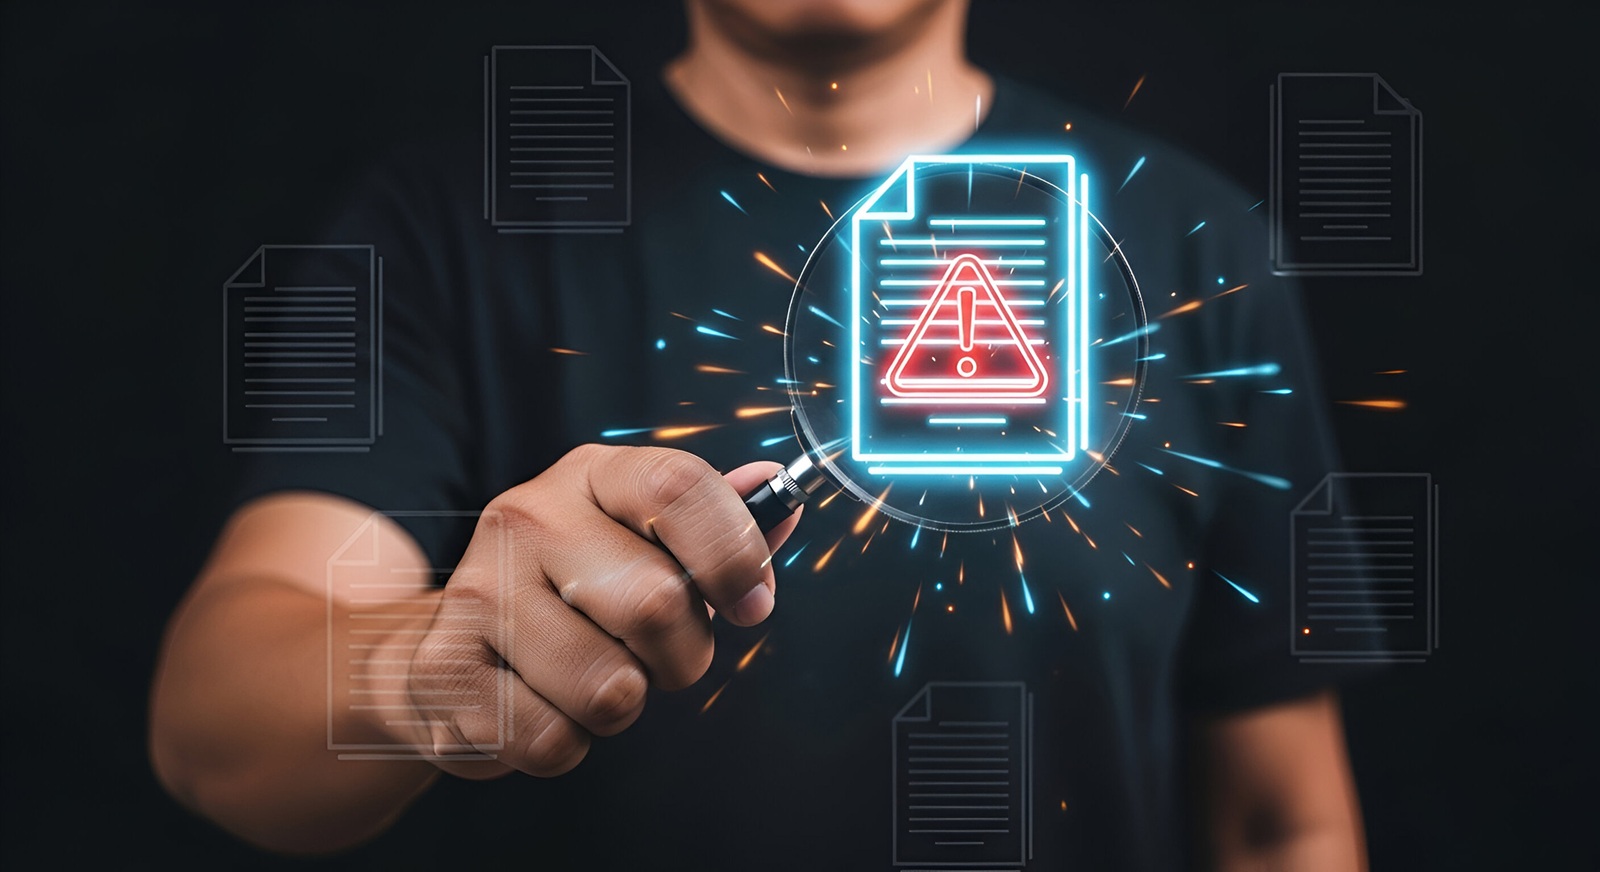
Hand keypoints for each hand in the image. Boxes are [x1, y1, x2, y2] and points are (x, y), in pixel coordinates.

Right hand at [382, 445, 797, 778]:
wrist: (450, 644)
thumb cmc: (570, 589)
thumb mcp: (641, 538)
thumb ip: (715, 522)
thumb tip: (776, 490)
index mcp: (590, 476)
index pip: (678, 487)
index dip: (734, 553)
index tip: (751, 603)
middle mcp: (528, 518)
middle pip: (657, 603)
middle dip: (683, 655)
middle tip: (659, 656)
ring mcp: (480, 592)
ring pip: (609, 686)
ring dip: (623, 704)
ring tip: (593, 677)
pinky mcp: (446, 669)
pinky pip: (553, 740)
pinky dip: (566, 743)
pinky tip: (542, 705)